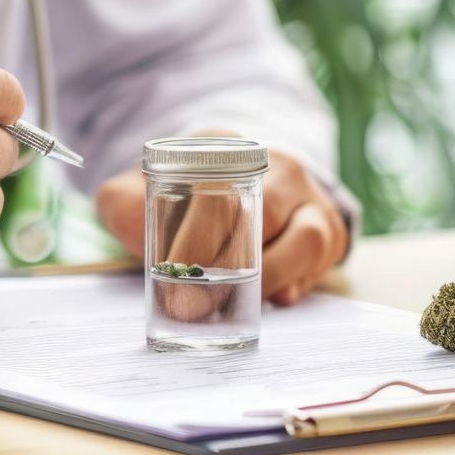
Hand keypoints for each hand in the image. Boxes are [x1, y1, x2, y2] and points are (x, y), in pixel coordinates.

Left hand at [96, 145, 348, 305]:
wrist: (244, 180)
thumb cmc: (190, 195)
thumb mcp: (147, 186)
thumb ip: (123, 206)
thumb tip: (139, 237)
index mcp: (230, 150)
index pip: (218, 193)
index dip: (197, 240)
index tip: (175, 276)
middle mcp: (280, 168)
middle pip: (265, 217)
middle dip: (231, 268)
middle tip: (197, 304)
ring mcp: (312, 198)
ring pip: (309, 238)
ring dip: (275, 277)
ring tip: (241, 303)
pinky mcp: (331, 230)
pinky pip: (325, 259)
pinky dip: (300, 283)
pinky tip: (276, 298)